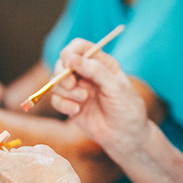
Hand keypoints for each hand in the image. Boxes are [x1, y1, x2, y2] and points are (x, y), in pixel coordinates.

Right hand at [50, 39, 149, 155]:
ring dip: (66, 90)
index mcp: (100, 63)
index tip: (69, 62)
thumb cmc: (126, 108)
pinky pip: (56, 100)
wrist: (125, 136)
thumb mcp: (116, 86)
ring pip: (57, 82)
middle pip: (62, 63)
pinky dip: (63, 104)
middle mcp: (86, 74)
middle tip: (72, 85)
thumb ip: (95, 70)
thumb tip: (72, 58)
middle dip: (63, 73)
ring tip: (83, 100)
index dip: (71, 52)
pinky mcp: (71, 105)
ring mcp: (77, 89)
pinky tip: (76, 111)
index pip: (79, 47)